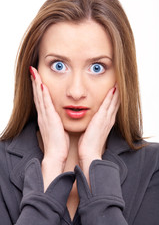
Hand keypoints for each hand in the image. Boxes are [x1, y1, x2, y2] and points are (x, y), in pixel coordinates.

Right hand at [30, 66, 68, 189]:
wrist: (56, 155)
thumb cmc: (58, 143)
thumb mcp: (58, 129)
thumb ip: (57, 121)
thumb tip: (59, 117)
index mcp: (46, 117)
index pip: (41, 99)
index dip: (38, 88)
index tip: (37, 77)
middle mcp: (43, 115)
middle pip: (37, 95)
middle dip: (35, 82)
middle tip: (32, 70)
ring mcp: (45, 117)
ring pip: (39, 97)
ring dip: (37, 84)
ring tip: (34, 72)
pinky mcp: (50, 119)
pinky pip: (46, 104)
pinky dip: (43, 94)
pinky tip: (42, 85)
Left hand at [78, 85, 119, 183]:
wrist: (89, 153)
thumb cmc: (89, 144)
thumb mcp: (92, 132)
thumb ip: (93, 125)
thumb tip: (90, 122)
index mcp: (106, 123)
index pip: (112, 108)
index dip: (114, 99)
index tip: (115, 90)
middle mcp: (109, 120)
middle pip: (115, 104)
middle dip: (117, 94)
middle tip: (119, 84)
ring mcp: (106, 119)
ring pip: (113, 102)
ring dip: (116, 93)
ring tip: (118, 83)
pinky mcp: (101, 119)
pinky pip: (107, 105)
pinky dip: (110, 96)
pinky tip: (113, 89)